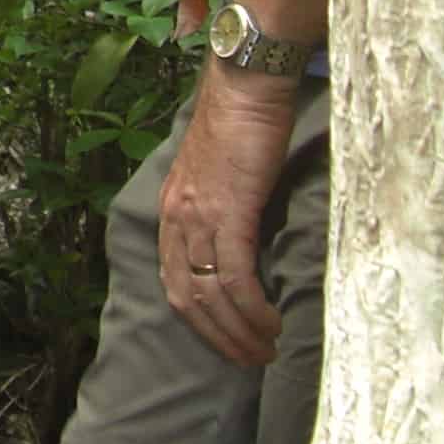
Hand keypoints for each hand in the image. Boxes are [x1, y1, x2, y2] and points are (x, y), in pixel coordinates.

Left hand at [159, 66, 297, 368]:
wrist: (247, 85)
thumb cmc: (241, 123)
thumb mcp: (220, 174)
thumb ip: (221, 210)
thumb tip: (242, 244)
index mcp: (171, 211)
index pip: (173, 281)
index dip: (198, 320)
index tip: (225, 341)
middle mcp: (176, 218)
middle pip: (188, 299)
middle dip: (218, 337)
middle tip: (249, 359)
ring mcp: (199, 218)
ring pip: (212, 296)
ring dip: (239, 331)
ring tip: (266, 351)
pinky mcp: (228, 214)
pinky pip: (236, 277)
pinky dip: (252, 309)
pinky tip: (271, 324)